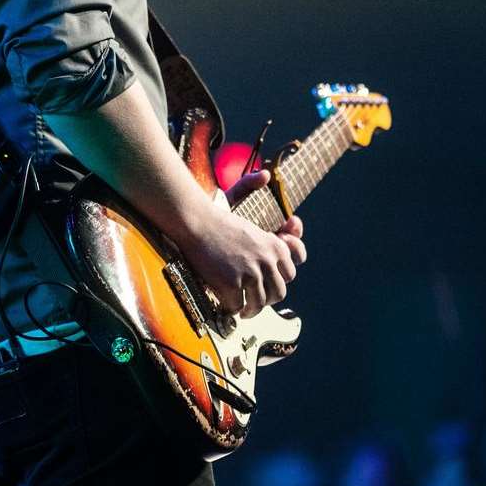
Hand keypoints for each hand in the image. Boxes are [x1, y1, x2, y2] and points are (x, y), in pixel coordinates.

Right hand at [178, 170, 305, 317]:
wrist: (194, 222)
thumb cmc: (213, 213)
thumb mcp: (239, 198)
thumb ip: (253, 188)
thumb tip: (266, 174)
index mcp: (274, 244)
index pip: (292, 271)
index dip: (281, 279)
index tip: (270, 285)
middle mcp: (268, 259)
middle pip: (279, 292)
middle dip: (268, 298)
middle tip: (256, 301)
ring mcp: (251, 273)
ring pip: (260, 303)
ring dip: (252, 310)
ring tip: (244, 310)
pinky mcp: (232, 284)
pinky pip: (237, 306)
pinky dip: (232, 309)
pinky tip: (227, 306)